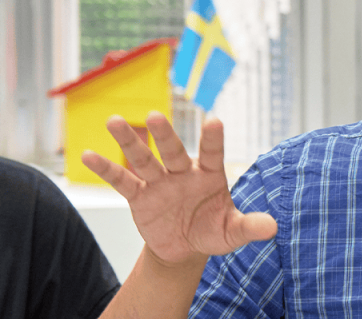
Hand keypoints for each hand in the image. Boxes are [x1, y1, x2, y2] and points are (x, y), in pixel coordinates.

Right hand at [82, 112, 276, 265]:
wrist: (185, 246)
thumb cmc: (212, 231)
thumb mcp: (232, 232)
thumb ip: (249, 226)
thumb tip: (273, 227)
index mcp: (209, 175)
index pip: (212, 154)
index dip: (212, 140)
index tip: (214, 121)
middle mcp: (183, 172)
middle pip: (172, 150)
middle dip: (164, 135)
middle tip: (155, 116)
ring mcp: (159, 182)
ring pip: (143, 159)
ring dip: (129, 142)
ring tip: (114, 121)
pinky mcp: (139, 196)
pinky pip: (121, 181)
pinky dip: (106, 169)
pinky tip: (88, 155)